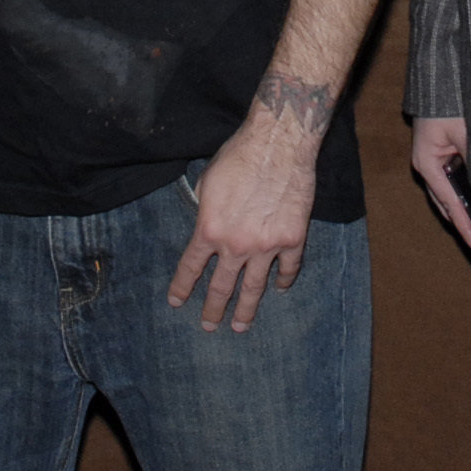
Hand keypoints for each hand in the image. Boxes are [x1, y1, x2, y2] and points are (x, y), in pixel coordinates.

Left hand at [169, 100, 322, 332]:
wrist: (279, 143)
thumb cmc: (239, 156)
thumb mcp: (208, 182)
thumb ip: (206, 210)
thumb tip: (207, 225)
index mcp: (209, 230)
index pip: (191, 267)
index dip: (182, 287)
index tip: (177, 303)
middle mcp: (235, 245)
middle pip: (221, 286)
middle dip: (213, 309)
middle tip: (209, 327)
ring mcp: (266, 246)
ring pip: (254, 287)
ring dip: (245, 310)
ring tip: (240, 326)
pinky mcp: (292, 239)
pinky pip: (287, 268)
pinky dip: (283, 281)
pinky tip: (279, 288)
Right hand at [410, 115, 470, 261]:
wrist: (440, 76)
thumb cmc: (448, 102)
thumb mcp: (466, 133)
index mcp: (427, 164)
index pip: (452, 206)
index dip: (468, 229)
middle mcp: (428, 168)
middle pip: (448, 207)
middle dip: (466, 228)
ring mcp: (433, 162)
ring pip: (450, 197)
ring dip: (466, 213)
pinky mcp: (441, 155)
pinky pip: (455, 182)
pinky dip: (467, 194)